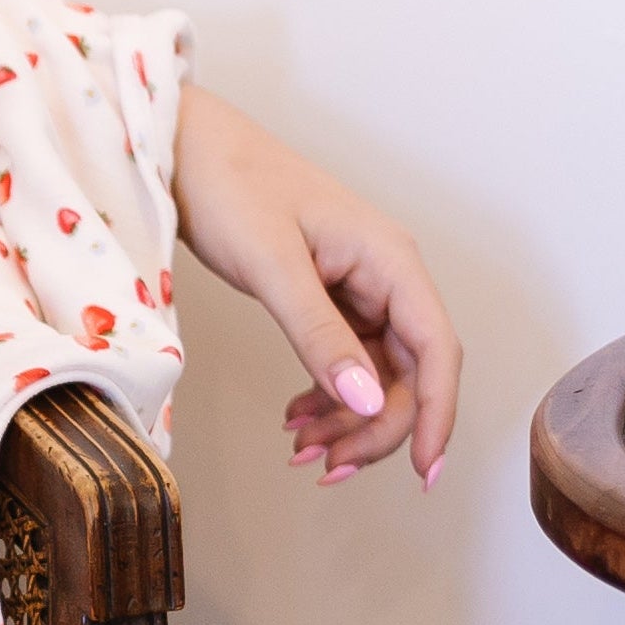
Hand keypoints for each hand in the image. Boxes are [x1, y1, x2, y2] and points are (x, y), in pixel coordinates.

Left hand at [171, 89, 461, 486]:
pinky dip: (326, 397)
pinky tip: (295, 419)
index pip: (437, 350)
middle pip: (410, 372)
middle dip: (376, 428)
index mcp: (391, 260)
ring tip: (301, 452)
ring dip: (349, 421)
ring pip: (377, 375)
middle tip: (325, 467)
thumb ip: (320, 336)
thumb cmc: (230, 187)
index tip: (422, 473)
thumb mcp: (274, 266)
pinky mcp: (328, 297)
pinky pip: (346, 362)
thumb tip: (368, 401)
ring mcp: (359, 288)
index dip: (438, 415)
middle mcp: (386, 276)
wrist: (186, 151)